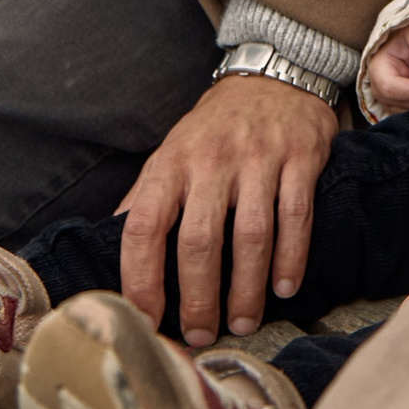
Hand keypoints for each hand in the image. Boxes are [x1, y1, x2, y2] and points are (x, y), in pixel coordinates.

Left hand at [117, 74, 336, 347]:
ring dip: (246, 288)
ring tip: (242, 322)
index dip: (141, 278)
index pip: (145, 226)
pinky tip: (284, 288)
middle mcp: (211, 160)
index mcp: (171, 163)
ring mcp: (258, 158)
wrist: (274, 74)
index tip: (147, 320)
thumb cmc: (215, 129)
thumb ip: (147, 199)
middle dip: (198, 298)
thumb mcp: (171, 153)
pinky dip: (290, 257)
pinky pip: (295, 216)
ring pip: (250, 235)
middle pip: (199, 240)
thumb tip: (109, 248)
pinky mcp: (299, 158)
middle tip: (201, 334)